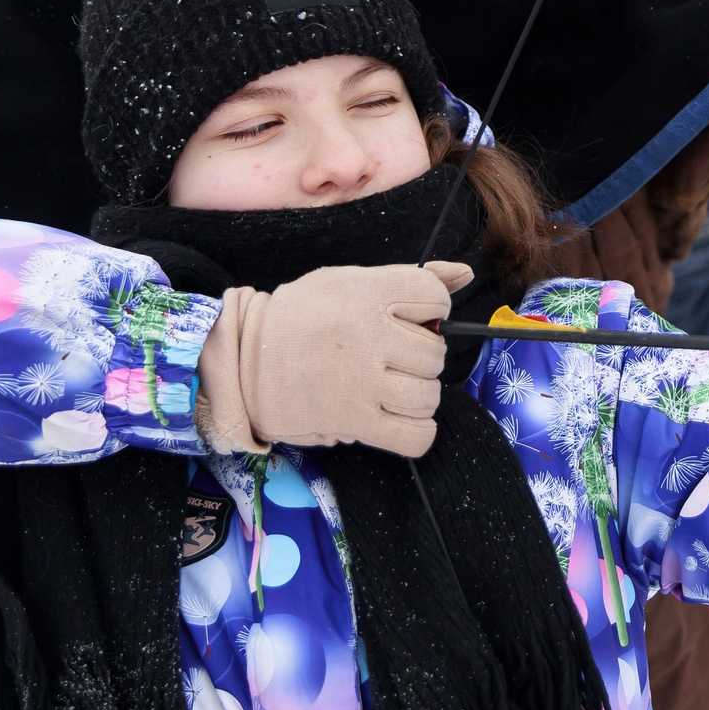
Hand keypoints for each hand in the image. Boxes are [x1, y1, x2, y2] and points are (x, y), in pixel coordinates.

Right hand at [196, 261, 472, 458]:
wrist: (244, 359)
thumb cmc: (302, 316)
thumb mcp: (349, 280)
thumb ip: (411, 278)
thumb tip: (464, 274)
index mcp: (367, 293)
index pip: (435, 297)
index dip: (432, 308)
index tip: (412, 315)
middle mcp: (370, 336)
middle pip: (435, 352)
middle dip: (420, 355)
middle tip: (391, 355)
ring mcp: (363, 382)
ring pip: (429, 395)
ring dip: (416, 393)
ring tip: (389, 385)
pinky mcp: (355, 421)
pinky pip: (416, 435)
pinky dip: (416, 430)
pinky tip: (398, 416)